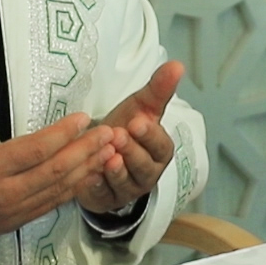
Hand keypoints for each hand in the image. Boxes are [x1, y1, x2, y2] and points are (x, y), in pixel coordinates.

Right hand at [0, 75, 116, 247]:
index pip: (35, 151)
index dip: (62, 134)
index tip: (83, 118)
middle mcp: (3, 195)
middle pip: (55, 172)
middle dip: (85, 151)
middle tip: (110, 133)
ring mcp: (11, 213)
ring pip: (57, 191)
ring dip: (86, 170)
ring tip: (109, 151)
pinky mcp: (14, 224)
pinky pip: (50, 206)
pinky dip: (72, 189)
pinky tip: (87, 174)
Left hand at [77, 61, 182, 215]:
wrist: (100, 153)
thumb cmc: (125, 129)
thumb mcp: (141, 107)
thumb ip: (158, 89)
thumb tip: (177, 65)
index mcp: (159, 151)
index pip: (161, 145)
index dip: (150, 135)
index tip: (138, 122)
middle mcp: (147, 173)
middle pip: (144, 165)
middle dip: (131, 151)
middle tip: (118, 135)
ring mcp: (128, 188)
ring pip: (125, 182)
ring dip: (116, 170)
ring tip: (106, 157)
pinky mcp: (107, 199)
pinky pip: (102, 195)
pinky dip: (96, 186)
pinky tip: (88, 176)